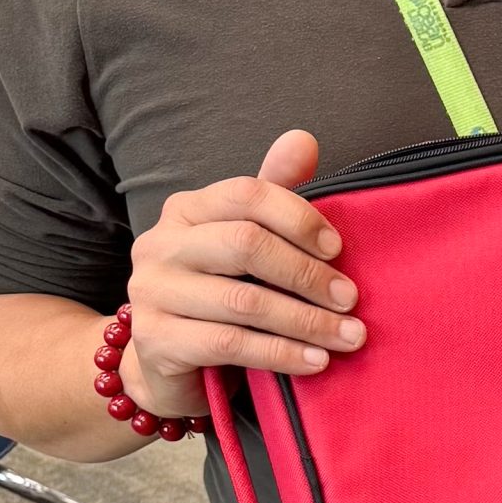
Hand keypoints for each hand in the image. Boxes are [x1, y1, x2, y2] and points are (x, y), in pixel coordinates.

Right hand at [122, 130, 363, 417]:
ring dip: (306, 321)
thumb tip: (303, 140)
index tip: (339, 249)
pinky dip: (281, 353)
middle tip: (350, 299)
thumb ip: (274, 192)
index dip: (300, 217)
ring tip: (349, 336)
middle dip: (308, 273)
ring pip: (242, 302)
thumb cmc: (220, 288)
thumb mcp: (246, 238)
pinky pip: (229, 344)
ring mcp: (151, 292)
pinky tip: (315, 362)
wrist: (166, 357)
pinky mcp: (155, 340)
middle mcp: (161, 244)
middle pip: (246, 244)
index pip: (248, 194)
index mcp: (187, 209)